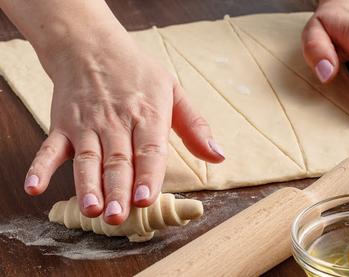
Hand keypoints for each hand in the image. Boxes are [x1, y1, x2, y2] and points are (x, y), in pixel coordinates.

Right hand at [24, 30, 223, 224]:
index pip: (149, 150)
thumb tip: (219, 156)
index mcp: (148, 115)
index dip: (147, 175)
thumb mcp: (173, 90)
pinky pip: (50, 148)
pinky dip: (41, 167)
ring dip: (88, 185)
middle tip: (119, 216)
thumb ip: (196, 126)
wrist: (91, 46)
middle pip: (117, 160)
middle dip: (118, 190)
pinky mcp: (63, 125)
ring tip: (91, 209)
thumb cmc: (137, 72)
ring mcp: (87, 124)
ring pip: (88, 159)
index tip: (146, 199)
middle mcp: (116, 122)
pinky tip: (35, 187)